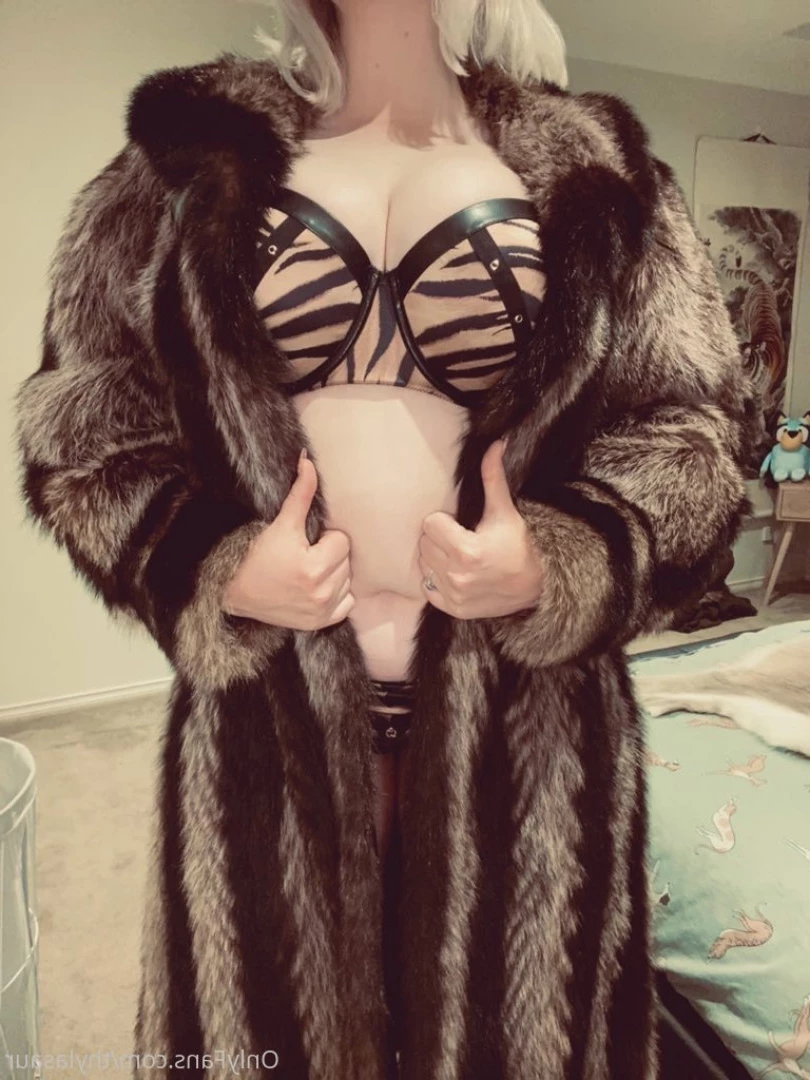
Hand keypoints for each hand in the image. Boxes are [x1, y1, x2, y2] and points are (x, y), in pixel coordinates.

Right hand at [222, 450, 354, 630]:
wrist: (238, 594)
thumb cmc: (258, 558)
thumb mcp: (280, 525)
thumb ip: (300, 494)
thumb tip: (308, 461)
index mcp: (313, 568)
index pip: (342, 541)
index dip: (324, 538)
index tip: (306, 543)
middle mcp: (321, 593)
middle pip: (346, 560)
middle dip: (329, 554)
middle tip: (305, 556)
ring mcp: (323, 611)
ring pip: (347, 579)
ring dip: (333, 574)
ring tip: (308, 572)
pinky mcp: (322, 623)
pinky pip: (347, 603)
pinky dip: (336, 595)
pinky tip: (316, 589)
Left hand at [417, 439, 544, 618]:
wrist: (536, 586)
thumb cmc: (520, 546)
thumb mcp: (505, 512)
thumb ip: (493, 479)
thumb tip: (494, 445)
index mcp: (466, 551)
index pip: (430, 525)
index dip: (444, 521)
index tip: (459, 525)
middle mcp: (456, 576)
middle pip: (425, 544)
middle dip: (439, 538)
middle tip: (459, 539)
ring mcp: (453, 595)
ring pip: (423, 565)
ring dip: (436, 558)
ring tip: (457, 556)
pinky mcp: (452, 609)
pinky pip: (426, 588)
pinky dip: (436, 579)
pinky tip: (455, 573)